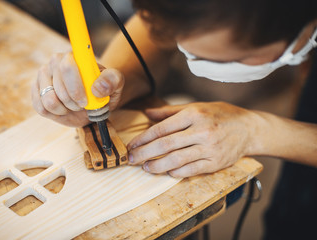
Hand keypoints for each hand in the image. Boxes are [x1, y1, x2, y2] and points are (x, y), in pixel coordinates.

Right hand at [31, 52, 123, 126]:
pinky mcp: (36, 92)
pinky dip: (56, 114)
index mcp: (73, 56)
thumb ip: (112, 81)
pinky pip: (42, 108)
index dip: (76, 87)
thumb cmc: (103, 88)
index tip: (86, 100)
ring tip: (74, 105)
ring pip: (49, 101)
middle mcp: (54, 63)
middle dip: (74, 103)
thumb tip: (97, 87)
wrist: (93, 99)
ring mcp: (43, 77)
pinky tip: (64, 109)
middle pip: (59, 89)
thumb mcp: (116, 83)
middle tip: (84, 104)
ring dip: (65, 109)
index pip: (67, 66)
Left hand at [127, 102, 254, 177]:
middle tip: (131, 159)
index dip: (143, 138)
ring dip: (157, 166)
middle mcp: (201, 131)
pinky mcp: (216, 163)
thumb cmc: (220, 114)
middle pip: (166, 145)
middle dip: (144, 153)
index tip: (131, 145)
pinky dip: (177, 172)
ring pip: (177, 160)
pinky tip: (167, 172)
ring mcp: (210, 148)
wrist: (250, 129)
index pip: (162, 128)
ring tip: (146, 168)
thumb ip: (170, 111)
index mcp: (194, 114)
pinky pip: (191, 170)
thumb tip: (147, 113)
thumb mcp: (196, 106)